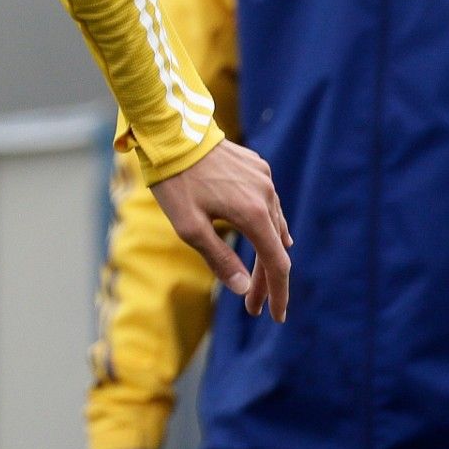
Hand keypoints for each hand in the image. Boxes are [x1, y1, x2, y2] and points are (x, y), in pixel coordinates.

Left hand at [150, 138, 292, 320]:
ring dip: (266, 252)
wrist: (172, 133)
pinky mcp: (257, 167)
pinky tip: (262, 234)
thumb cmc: (175, 182)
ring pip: (274, 224)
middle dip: (265, 280)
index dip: (277, 293)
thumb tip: (242, 289)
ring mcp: (264, 179)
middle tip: (252, 305)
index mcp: (253, 213)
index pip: (276, 264)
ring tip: (257, 279)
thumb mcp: (189, 227)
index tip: (275, 316)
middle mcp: (266, 196)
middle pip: (275, 247)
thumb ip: (218, 258)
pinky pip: (268, 203)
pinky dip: (266, 224)